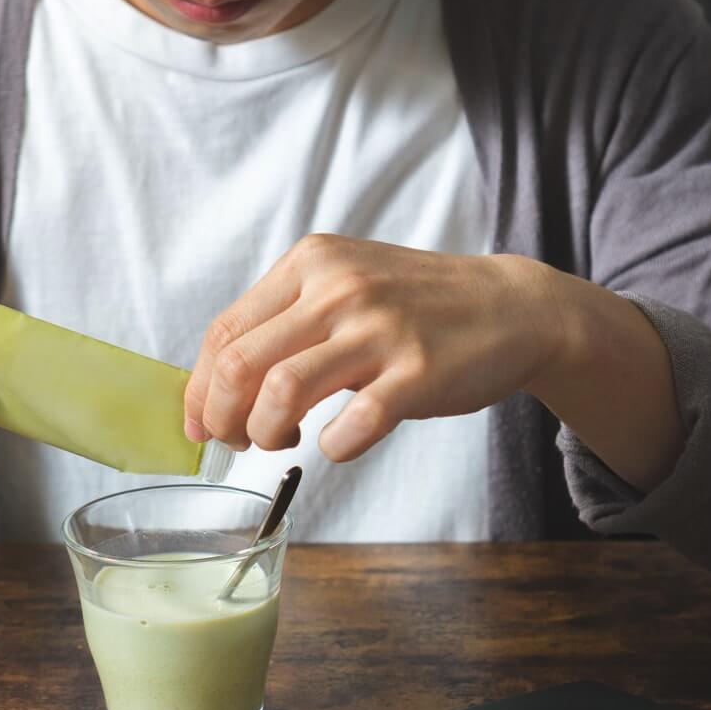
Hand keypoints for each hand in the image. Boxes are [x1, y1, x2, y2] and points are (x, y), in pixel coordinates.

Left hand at [182, 234, 566, 461]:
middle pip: (240, 365)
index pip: (225, 331)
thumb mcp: (345, 283)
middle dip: (222, 418)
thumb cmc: (416, 307)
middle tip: (237, 441)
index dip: (198, 389)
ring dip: (266, 433)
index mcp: (311, 262)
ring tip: (283, 441)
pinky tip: (338, 443)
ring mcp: (380, 328)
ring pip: (281, 391)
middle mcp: (339, 288)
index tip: (200, 424)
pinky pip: (353, 424)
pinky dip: (332, 446)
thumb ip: (288, 318)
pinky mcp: (419, 372)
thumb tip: (218, 382)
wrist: (512, 306)